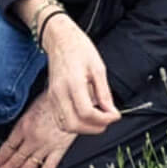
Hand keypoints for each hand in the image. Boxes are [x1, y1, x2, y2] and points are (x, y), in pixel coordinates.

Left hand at [0, 91, 76, 167]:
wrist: (72, 98)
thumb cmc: (54, 98)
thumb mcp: (32, 106)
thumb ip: (24, 121)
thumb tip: (18, 131)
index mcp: (24, 125)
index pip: (8, 145)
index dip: (2, 155)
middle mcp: (32, 138)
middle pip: (16, 157)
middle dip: (7, 167)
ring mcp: (45, 146)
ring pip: (28, 166)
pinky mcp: (58, 150)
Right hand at [43, 13, 120, 135]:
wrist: (60, 39)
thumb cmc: (79, 49)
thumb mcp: (98, 68)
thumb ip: (104, 93)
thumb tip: (111, 112)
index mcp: (73, 83)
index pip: (87, 112)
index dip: (104, 119)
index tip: (115, 115)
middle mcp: (59, 92)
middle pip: (74, 124)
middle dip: (93, 128)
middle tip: (107, 121)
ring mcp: (53, 96)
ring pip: (66, 125)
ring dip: (83, 128)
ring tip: (97, 120)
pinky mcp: (51, 98)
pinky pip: (61, 120)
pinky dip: (74, 123)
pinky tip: (86, 116)